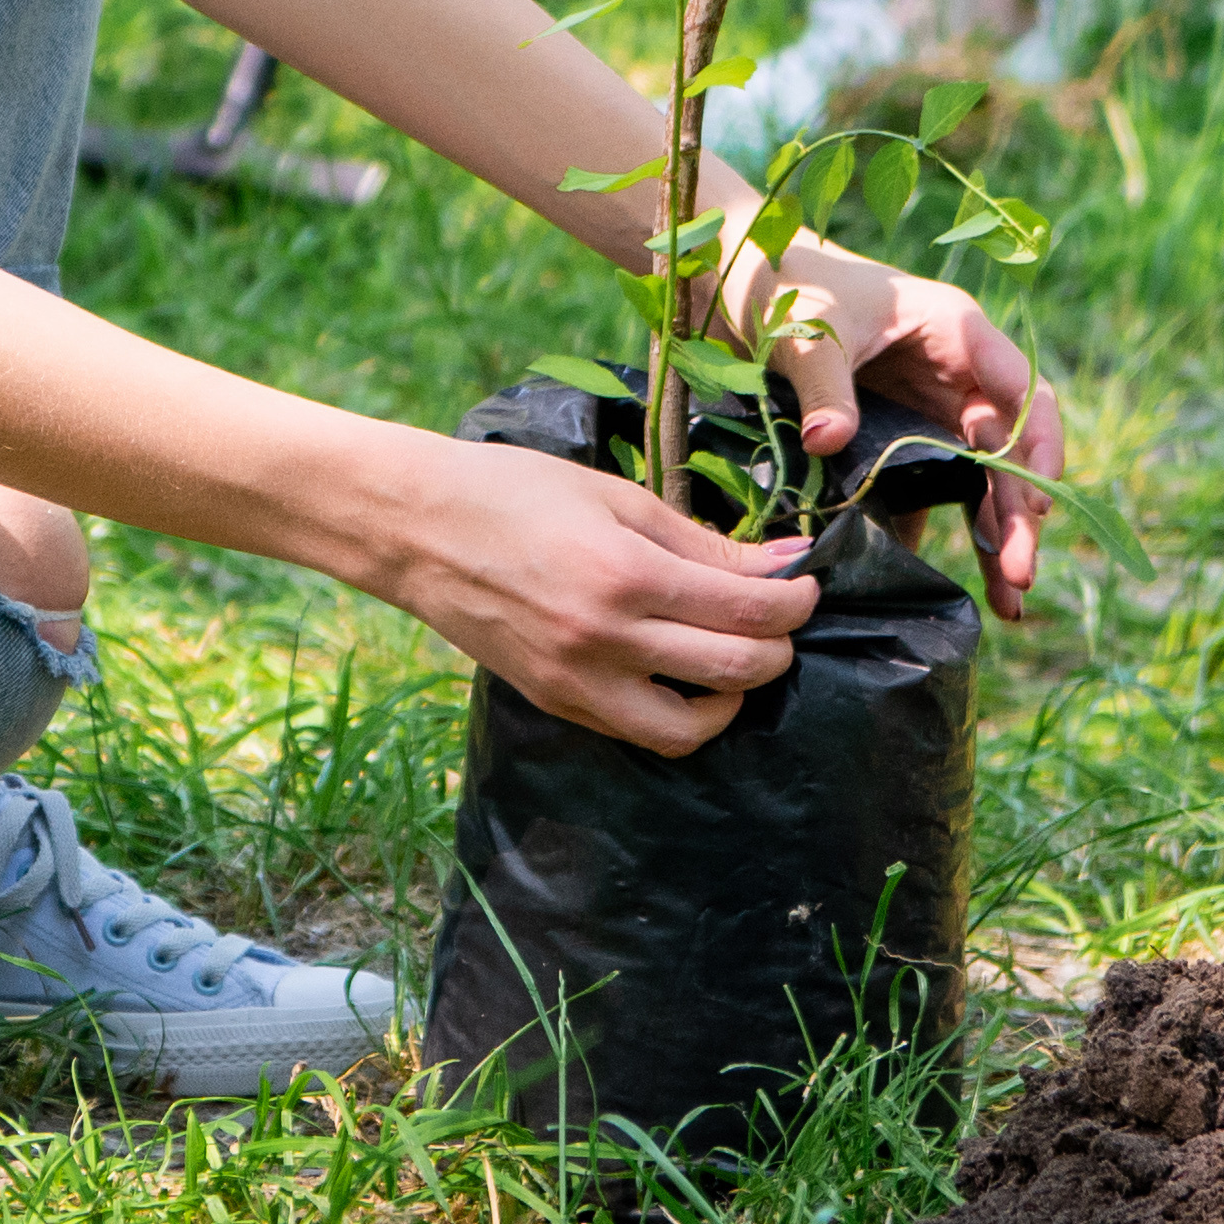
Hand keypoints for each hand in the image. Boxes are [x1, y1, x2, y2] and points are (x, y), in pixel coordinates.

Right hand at [378, 435, 821, 757]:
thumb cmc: (515, 491)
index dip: (795, 600)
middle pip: (735, 670)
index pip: (746, 608)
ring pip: (692, 727)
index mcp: (626, 574)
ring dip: (734, 696)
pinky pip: (640, 731)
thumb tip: (781, 564)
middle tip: (782, 618)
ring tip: (736, 657)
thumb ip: (701, 541)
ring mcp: (579, 682)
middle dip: (779, 646)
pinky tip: (684, 676)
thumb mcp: (615, 497)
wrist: (416, 529)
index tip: (807, 582)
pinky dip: (680, 714)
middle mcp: (607, 640)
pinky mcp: (557, 703)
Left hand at [741, 231, 1061, 611]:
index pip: (1019, 388)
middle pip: (1008, 446)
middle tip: (1019, 573)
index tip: (1036, 501)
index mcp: (954, 330)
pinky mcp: (909, 440)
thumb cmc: (790, 288)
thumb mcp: (807, 332)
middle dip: (1019, 510)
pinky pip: (943, 490)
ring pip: (986, 476)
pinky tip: (965, 587)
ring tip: (1010, 603)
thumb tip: (829, 442)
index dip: (1036, 444)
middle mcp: (959, 373)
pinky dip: (956, 533)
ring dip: (999, 533)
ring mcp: (937, 409)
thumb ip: (823, 385)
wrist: (752, 285)